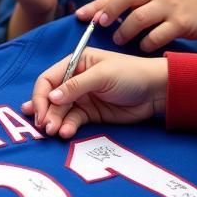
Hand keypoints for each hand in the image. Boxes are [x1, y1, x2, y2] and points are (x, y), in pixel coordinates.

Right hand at [22, 48, 166, 137]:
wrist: (157, 91)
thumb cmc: (131, 74)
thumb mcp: (102, 75)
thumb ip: (76, 85)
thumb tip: (51, 98)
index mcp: (76, 63)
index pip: (49, 79)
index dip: (41, 95)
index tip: (39, 111)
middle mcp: (75, 80)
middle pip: (51, 97)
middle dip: (46, 112)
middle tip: (45, 127)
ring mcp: (83, 98)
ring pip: (60, 111)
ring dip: (54, 121)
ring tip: (53, 131)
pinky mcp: (91, 113)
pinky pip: (73, 120)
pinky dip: (67, 127)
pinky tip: (65, 132)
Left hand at [76, 0, 196, 52]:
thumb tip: (101, 9)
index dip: (100, 2)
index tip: (85, 15)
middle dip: (107, 12)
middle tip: (100, 25)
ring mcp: (170, 5)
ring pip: (138, 18)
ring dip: (124, 31)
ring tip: (118, 39)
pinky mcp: (182, 23)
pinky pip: (157, 36)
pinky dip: (145, 43)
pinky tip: (142, 46)